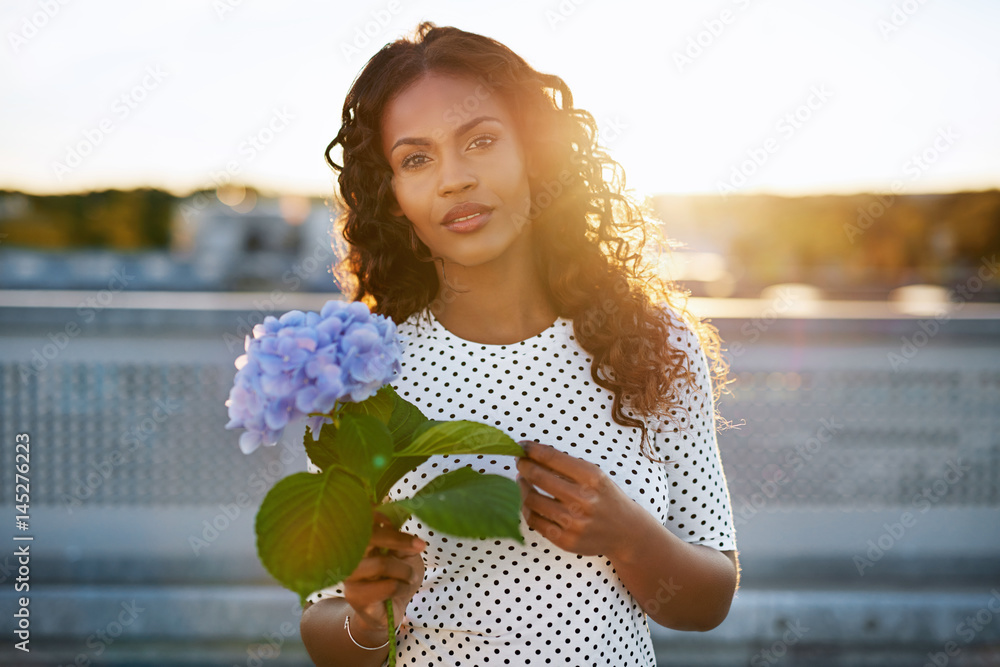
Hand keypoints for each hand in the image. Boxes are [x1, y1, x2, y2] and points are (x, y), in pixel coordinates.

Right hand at [342, 512, 425, 634]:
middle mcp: (349, 556)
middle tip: (419, 546)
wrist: (390, 612)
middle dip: (397, 539)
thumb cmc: (396, 577)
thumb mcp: (403, 554)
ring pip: (381, 564)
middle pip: (368, 537)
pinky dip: (401, 586)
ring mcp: (350, 576)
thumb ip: (398, 539)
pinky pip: (386, 586)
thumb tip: (396, 521)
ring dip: (404, 570)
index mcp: (359, 541)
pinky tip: (401, 590)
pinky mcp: (356, 596)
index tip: (394, 522)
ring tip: (410, 576)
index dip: (377, 515)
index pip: (359, 520)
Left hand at [515, 440, 641, 558]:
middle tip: (519, 461)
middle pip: (538, 476)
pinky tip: (528, 501)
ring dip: (522, 486)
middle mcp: (583, 499)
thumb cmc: (606, 499)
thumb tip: (532, 453)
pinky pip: (534, 521)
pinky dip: (526, 508)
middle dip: (523, 465)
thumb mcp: (595, 475)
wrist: (626, 533)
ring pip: (531, 499)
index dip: (531, 449)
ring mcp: (573, 522)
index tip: (521, 446)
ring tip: (522, 480)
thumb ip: (567, 465)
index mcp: (592, 477)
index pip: (551, 457)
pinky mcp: (565, 540)